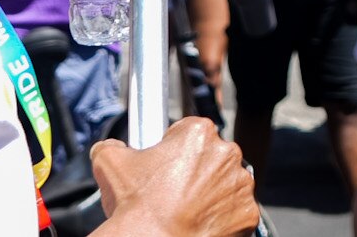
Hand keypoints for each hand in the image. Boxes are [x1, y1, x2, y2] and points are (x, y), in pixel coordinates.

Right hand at [91, 116, 258, 236]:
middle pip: (211, 157)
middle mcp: (227, 154)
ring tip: (185, 210)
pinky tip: (200, 224)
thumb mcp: (110, 164)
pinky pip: (236, 212)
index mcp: (200, 133)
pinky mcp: (248, 214)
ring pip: (226, 184)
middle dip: (195, 171)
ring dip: (211, 193)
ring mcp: (241, 185)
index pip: (188, 133)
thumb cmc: (136, 206)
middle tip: (172, 192)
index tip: (164, 167)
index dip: (172, 150)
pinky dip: (222, 218)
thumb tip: (108, 148)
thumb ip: (111, 146)